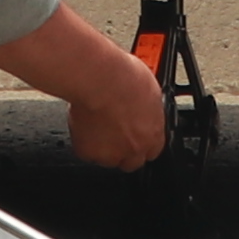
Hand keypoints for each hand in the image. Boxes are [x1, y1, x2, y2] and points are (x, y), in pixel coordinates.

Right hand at [52, 51, 169, 171]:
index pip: (152, 151)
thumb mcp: (151, 90)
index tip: (135, 134)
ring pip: (108, 158)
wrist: (98, 78)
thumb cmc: (123, 77)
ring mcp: (111, 154)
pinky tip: (85, 124)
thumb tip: (146, 107)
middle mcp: (135, 148)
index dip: (142, 142)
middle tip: (114, 129)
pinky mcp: (89, 153)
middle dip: (124, 148)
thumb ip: (149, 110)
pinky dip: (84, 141)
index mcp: (153, 134)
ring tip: (97, 123)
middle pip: (132, 161)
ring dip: (104, 145)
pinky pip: (86, 152)